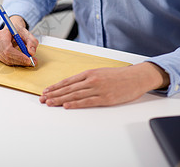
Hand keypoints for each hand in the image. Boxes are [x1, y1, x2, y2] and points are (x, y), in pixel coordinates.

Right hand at [0, 15, 38, 65]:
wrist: (10, 30)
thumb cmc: (18, 31)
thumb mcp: (27, 34)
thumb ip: (32, 42)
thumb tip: (32, 53)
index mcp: (0, 35)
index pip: (8, 49)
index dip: (18, 56)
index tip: (29, 59)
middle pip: (7, 56)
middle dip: (20, 61)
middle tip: (32, 62)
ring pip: (6, 60)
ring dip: (18, 62)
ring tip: (29, 60)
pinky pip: (5, 62)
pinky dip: (15, 62)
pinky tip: (21, 59)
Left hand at [39, 62, 169, 108]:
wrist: (136, 77)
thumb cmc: (119, 76)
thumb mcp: (101, 72)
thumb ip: (88, 78)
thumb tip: (74, 85)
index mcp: (90, 72)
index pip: (68, 81)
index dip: (56, 87)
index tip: (46, 91)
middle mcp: (91, 80)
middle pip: (68, 88)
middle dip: (54, 94)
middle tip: (43, 99)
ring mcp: (98, 89)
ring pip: (75, 94)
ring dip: (60, 99)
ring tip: (50, 103)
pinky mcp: (105, 98)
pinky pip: (87, 101)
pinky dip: (75, 103)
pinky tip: (66, 105)